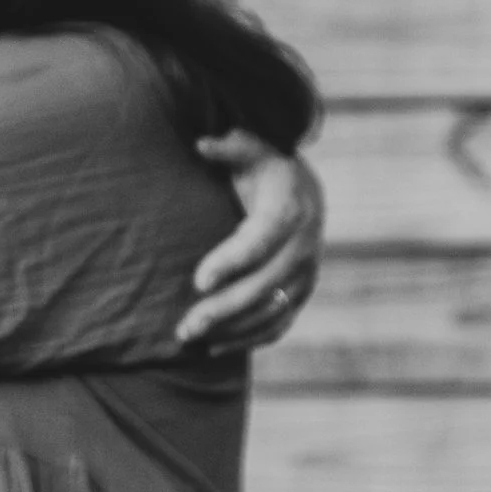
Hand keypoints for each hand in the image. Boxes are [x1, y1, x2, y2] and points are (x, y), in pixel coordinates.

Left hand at [176, 130, 323, 350]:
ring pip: (270, 312)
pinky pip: (279, 325)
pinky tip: (214, 347)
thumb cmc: (265, 168)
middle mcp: (303, 248)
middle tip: (185, 325)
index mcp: (290, 212)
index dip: (231, 262)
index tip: (198, 281)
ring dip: (231, 329)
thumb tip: (201, 144)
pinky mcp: (300, 294)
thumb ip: (229, 147)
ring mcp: (305, 275)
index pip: (261, 243)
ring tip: (189, 337)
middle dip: (224, 308)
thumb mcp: (252, 148)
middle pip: (263, 286)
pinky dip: (249, 339)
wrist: (304, 191)